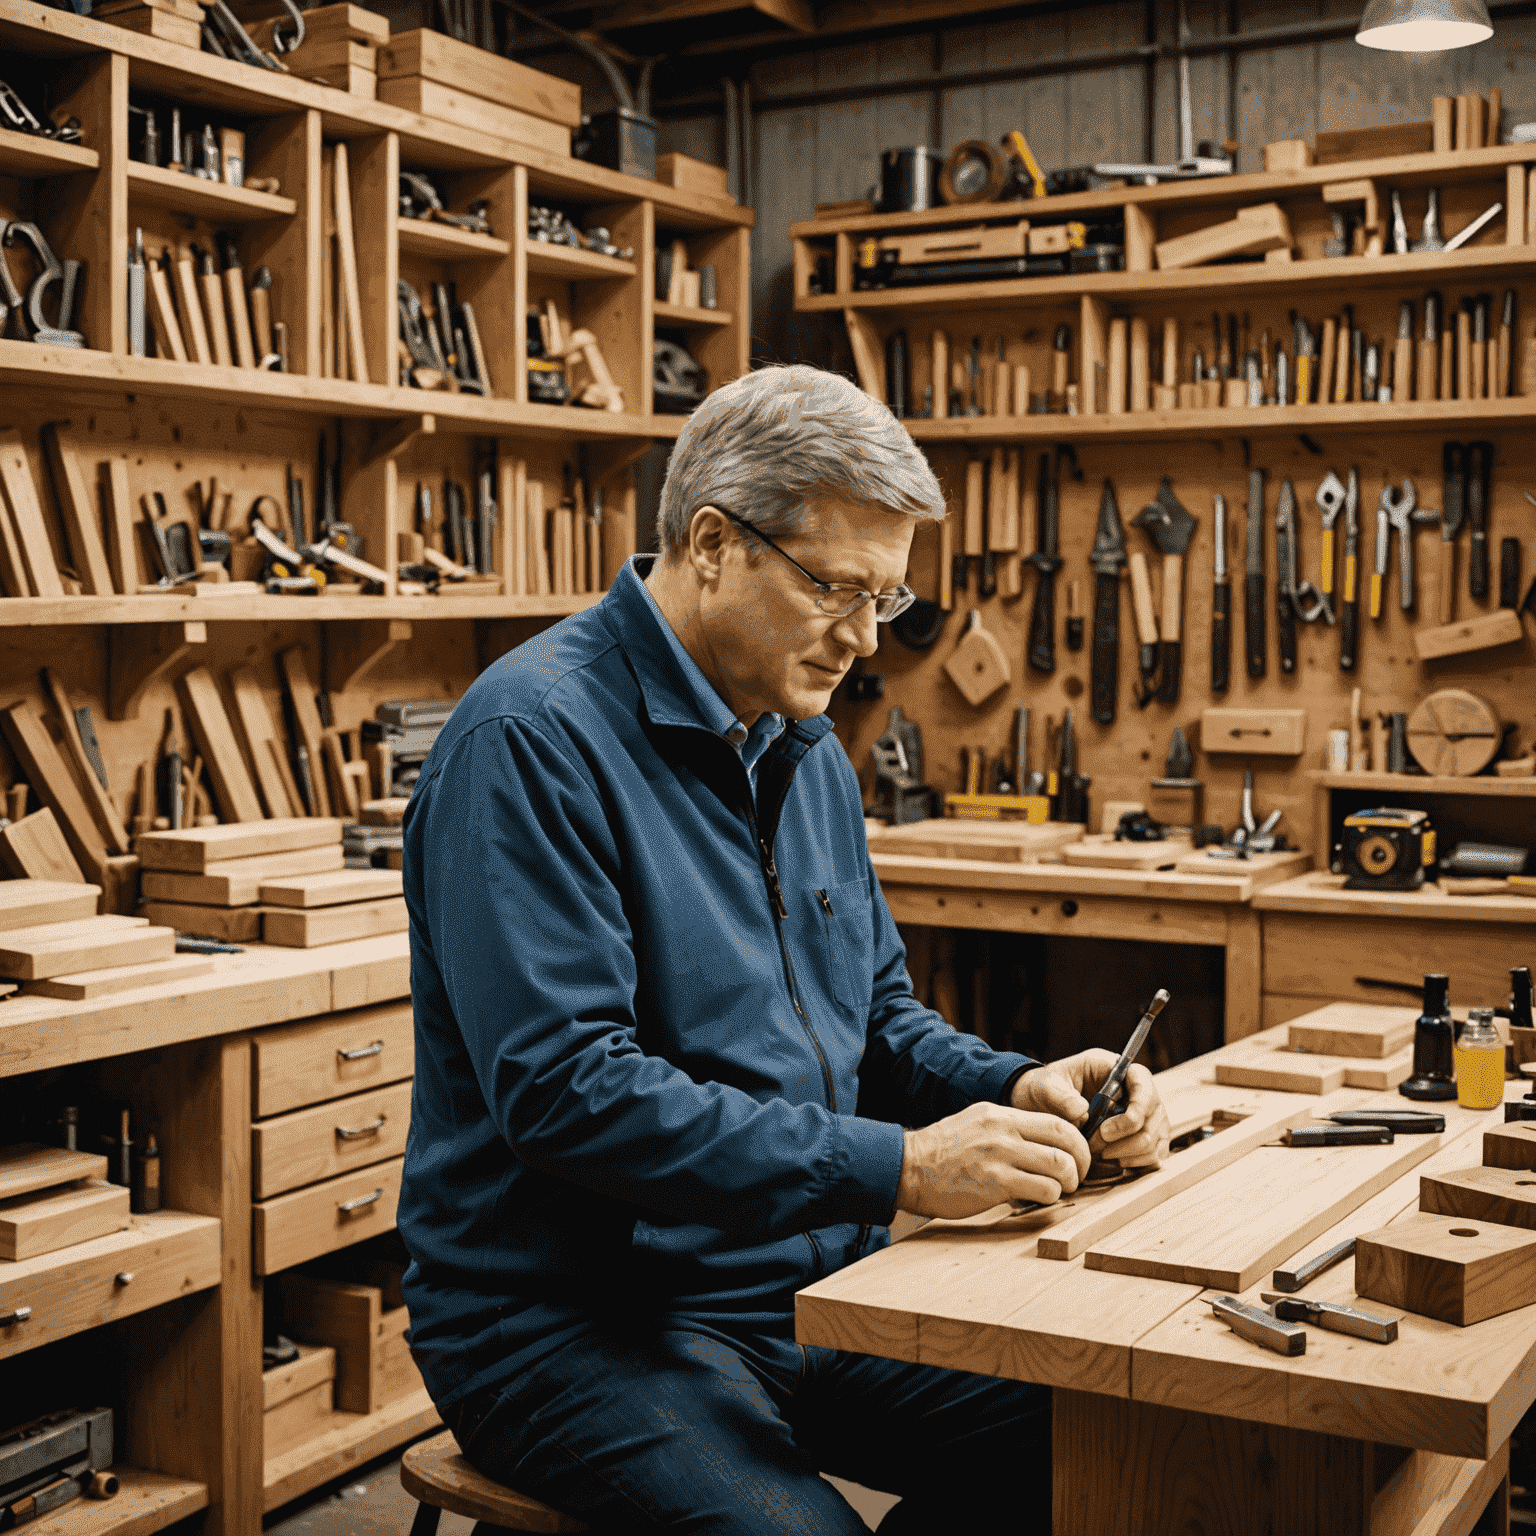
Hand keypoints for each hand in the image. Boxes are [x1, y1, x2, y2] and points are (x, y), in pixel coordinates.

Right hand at [894, 1102, 1090, 1218]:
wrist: (909, 1167)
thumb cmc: (943, 1151)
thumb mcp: (977, 1124)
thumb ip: (1009, 1129)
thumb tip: (1042, 1143)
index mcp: (1001, 1114)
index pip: (1057, 1122)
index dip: (1077, 1142)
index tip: (1076, 1156)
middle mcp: (1004, 1130)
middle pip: (1066, 1141)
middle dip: (1081, 1161)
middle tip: (1077, 1176)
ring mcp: (1000, 1155)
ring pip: (1059, 1166)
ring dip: (1067, 1182)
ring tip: (1059, 1190)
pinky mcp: (995, 1183)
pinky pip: (1042, 1190)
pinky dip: (1050, 1197)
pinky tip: (1039, 1199)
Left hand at [1011, 1049, 1171, 1168]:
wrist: (1040, 1105)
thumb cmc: (1045, 1088)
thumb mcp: (1045, 1086)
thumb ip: (1060, 1095)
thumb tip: (1082, 1111)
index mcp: (1114, 1069)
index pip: (1143, 1082)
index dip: (1136, 1108)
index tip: (1107, 1130)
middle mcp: (1134, 1091)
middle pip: (1153, 1115)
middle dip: (1126, 1138)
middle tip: (1095, 1146)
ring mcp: (1143, 1115)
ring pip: (1155, 1138)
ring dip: (1129, 1153)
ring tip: (1100, 1154)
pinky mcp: (1142, 1137)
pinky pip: (1153, 1154)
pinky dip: (1136, 1162)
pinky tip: (1112, 1161)